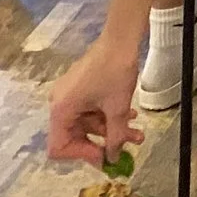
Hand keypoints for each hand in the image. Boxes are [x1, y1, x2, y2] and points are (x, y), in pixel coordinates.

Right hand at [48, 41, 143, 165]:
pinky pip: (91, 110)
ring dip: (111, 130)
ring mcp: (70, 95)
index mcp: (60, 110)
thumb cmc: (115, 72)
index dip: (81, 155)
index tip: (104, 156)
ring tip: (137, 134)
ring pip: (88, 124)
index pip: (58, 147)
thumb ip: (114, 137)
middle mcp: (60, 104)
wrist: (121, 38)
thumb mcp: (117, 109)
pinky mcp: (81, 88)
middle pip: (75, 136)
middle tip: (124, 151)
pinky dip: (108, 116)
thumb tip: (112, 159)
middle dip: (102, 143)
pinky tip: (130, 117)